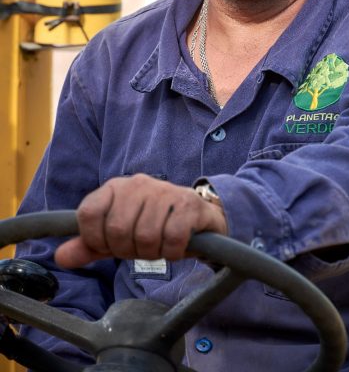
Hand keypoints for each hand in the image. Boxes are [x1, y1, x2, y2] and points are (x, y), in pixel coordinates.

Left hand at [54, 174, 226, 267]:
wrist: (197, 217)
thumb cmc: (152, 225)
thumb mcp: (117, 235)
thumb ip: (89, 245)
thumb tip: (60, 257)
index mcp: (115, 187)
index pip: (88, 213)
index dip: (95, 239)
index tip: (108, 246)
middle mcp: (138, 184)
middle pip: (117, 230)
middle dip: (128, 250)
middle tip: (140, 248)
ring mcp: (164, 191)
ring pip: (145, 237)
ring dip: (152, 253)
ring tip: (158, 246)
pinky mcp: (188, 204)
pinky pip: (172, 238)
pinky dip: (172, 251)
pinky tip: (175, 246)